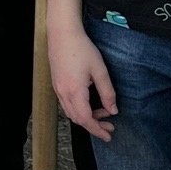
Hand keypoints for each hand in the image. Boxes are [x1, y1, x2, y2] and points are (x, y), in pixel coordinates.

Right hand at [48, 22, 117, 139]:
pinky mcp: (57, 84)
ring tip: (103, 111)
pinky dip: (79, 109)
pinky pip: (67, 104)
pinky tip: (90, 102)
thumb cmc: (81, 48)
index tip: (108, 135)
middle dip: (94, 125)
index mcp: (74, 92)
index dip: (97, 130)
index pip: (86, 119)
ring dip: (87, 116)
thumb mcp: (100, 70)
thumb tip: (113, 110)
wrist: (62, 34)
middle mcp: (63, 93)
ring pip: (72, 112)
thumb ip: (107, 93)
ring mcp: (58, 89)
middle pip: (77, 119)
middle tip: (110, 125)